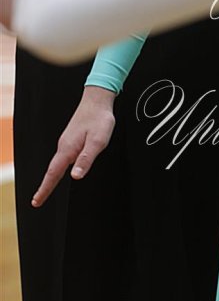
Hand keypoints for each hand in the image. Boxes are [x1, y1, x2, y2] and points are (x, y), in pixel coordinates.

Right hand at [31, 86, 116, 207]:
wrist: (97, 99)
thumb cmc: (99, 119)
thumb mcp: (97, 141)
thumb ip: (86, 159)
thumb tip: (75, 176)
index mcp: (68, 148)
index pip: (54, 173)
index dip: (45, 188)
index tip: (37, 201)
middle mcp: (64, 146)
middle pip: (52, 170)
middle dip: (46, 186)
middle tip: (38, 200)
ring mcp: (67, 142)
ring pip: (58, 164)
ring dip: (51, 177)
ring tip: (47, 190)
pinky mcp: (71, 139)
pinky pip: (63, 157)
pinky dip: (58, 168)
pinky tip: (62, 171)